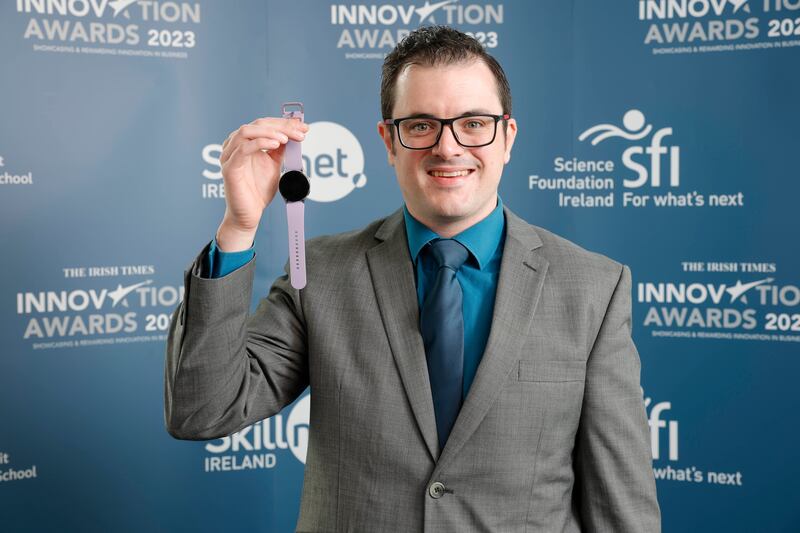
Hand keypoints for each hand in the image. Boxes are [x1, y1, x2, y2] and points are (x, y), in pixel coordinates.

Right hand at [216, 117, 308, 250]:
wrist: (249, 214)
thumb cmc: (258, 190)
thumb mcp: (274, 165)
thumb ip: (280, 150)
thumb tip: (293, 133)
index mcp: (245, 142)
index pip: (264, 124)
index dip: (284, 123)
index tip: (303, 126)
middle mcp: (234, 146)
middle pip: (257, 124)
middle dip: (281, 126)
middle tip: (300, 131)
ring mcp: (229, 156)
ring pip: (247, 131)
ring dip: (270, 132)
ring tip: (286, 138)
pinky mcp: (229, 168)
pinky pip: (243, 149)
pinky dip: (260, 142)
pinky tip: (276, 144)